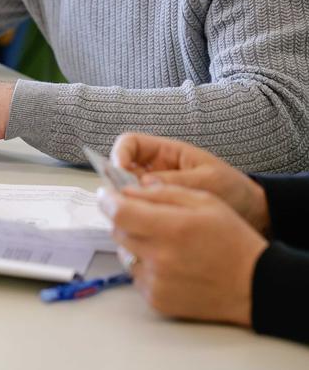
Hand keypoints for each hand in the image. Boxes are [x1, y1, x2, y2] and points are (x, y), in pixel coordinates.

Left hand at [100, 184, 267, 326]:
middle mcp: (160, 257)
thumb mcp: (205, 201)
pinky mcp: (155, 299)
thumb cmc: (232, 240)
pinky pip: (136, 275)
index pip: (119, 212)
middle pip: (118, 232)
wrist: (254, 285)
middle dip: (125, 220)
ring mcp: (156, 281)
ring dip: (135, 244)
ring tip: (164, 243)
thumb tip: (128, 190)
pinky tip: (169, 264)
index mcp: (172, 228)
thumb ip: (163, 193)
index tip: (107, 195)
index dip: (108, 201)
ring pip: (124, 254)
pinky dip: (145, 266)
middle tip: (145, 218)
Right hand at [111, 133, 270, 233]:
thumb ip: (176, 180)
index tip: (120, 171)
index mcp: (166, 153)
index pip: (130, 143)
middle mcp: (155, 169)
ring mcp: (154, 190)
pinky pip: (138, 209)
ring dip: (127, 202)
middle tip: (125, 200)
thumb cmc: (233, 189)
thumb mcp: (207, 180)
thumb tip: (143, 183)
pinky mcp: (157, 209)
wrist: (251, 213)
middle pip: (121, 169)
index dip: (120, 153)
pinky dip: (136, 216)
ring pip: (126, 191)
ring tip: (138, 215)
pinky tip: (144, 225)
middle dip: (118, 183)